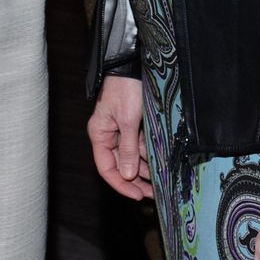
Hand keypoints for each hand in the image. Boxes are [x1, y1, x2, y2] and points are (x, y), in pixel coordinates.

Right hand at [87, 76, 153, 199]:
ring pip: (131, 156)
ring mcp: (120, 129)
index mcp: (100, 134)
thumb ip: (127, 149)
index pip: (106, 168)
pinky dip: (147, 154)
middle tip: (152, 193)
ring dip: (144, 168)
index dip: (120, 184)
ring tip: (159, 180)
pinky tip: (159, 162)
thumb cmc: (126, 89)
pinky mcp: (132, 123)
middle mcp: (108, 134)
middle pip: (119, 165)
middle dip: (135, 179)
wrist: (133, 64)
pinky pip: (138, 144)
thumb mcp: (128, 120)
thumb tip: (126, 175)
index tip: (136, 195)